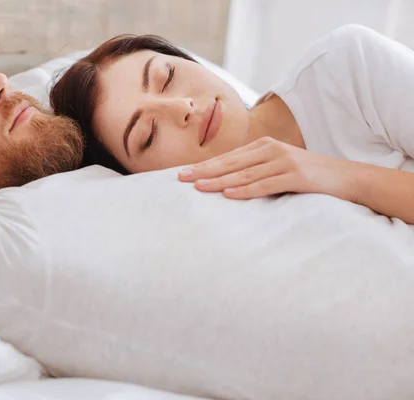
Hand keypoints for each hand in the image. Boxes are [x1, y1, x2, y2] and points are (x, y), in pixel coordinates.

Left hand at [178, 137, 352, 199]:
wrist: (344, 177)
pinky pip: (266, 185)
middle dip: (204, 171)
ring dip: (219, 181)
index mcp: (263, 146)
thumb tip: (224, 183)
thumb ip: (254, 170)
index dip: (204, 165)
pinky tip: (229, 195)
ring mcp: (284, 161)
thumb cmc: (305, 175)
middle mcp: (271, 150)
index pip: (227, 157)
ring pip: (244, 174)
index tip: (182, 172)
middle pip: (231, 163)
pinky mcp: (296, 176)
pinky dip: (246, 190)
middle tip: (180, 178)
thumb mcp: (277, 166)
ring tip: (198, 187)